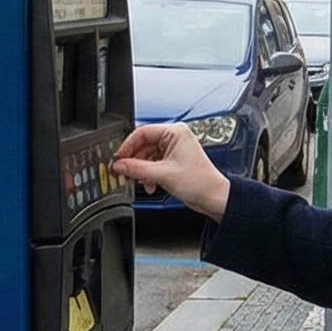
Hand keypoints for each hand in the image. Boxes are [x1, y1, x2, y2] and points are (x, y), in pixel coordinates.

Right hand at [114, 121, 231, 219]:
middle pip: (143, 145)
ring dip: (141, 171)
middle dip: (133, 161)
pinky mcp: (172, 162)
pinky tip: (149, 184)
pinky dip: (148, 175)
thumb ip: (136, 168)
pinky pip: (152, 164)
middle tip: (123, 171)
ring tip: (140, 181)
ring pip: (146, 156)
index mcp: (175, 132)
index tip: (118, 158)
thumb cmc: (199, 182)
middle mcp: (174, 138)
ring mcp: (173, 150)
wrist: (213, 198)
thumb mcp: (162, 174)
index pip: (142, 132)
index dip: (127, 146)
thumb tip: (118, 165)